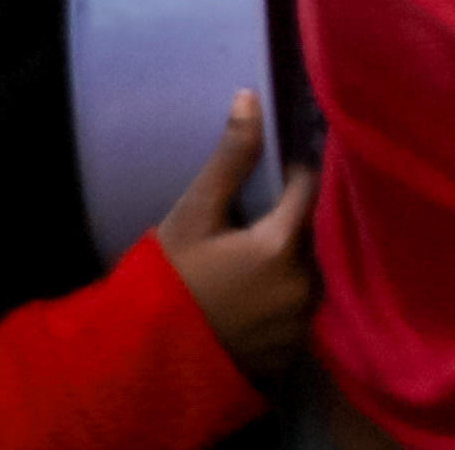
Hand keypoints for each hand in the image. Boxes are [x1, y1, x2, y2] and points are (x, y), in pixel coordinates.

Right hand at [151, 97, 317, 386]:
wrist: (140, 359)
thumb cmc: (164, 281)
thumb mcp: (192, 215)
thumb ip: (229, 159)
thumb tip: (250, 96)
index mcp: (281, 245)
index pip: (311, 189)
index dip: (296, 175)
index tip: (276, 174)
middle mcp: (303, 284)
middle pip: (314, 234)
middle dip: (294, 222)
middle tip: (259, 220)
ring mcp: (300, 322)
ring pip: (310, 272)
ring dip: (292, 260)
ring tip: (255, 259)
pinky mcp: (293, 350)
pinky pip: (300, 309)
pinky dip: (284, 296)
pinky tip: (256, 295)